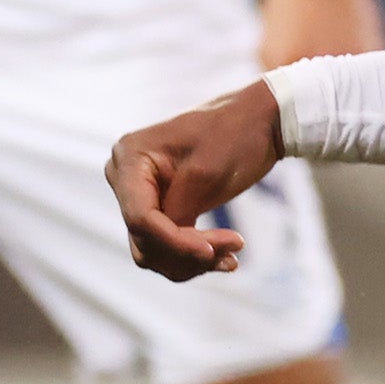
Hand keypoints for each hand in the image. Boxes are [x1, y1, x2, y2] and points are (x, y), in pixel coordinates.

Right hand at [108, 82, 285, 281]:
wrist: (258, 122)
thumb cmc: (235, 133)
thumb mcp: (207, 171)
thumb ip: (179, 210)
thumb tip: (163, 244)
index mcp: (131, 157)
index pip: (140, 217)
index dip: (173, 242)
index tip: (211, 253)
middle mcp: (126, 176)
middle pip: (145, 237)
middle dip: (187, 252)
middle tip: (233, 251)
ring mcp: (140, 194)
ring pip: (154, 250)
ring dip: (192, 261)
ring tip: (232, 255)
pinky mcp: (159, 208)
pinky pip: (166, 247)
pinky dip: (193, 257)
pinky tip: (225, 258)